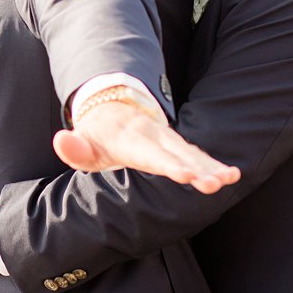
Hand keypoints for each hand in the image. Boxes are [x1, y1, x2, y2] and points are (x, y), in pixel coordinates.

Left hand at [53, 100, 239, 193]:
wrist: (113, 109)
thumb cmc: (98, 135)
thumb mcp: (81, 142)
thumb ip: (74, 147)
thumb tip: (60, 140)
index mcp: (130, 139)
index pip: (150, 155)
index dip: (167, 164)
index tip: (184, 174)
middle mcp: (154, 137)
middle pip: (178, 154)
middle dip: (197, 168)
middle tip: (215, 183)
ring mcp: (168, 139)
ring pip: (192, 153)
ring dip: (211, 166)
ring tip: (231, 178)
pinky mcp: (177, 145)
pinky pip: (197, 153)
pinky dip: (214, 162)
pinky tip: (232, 174)